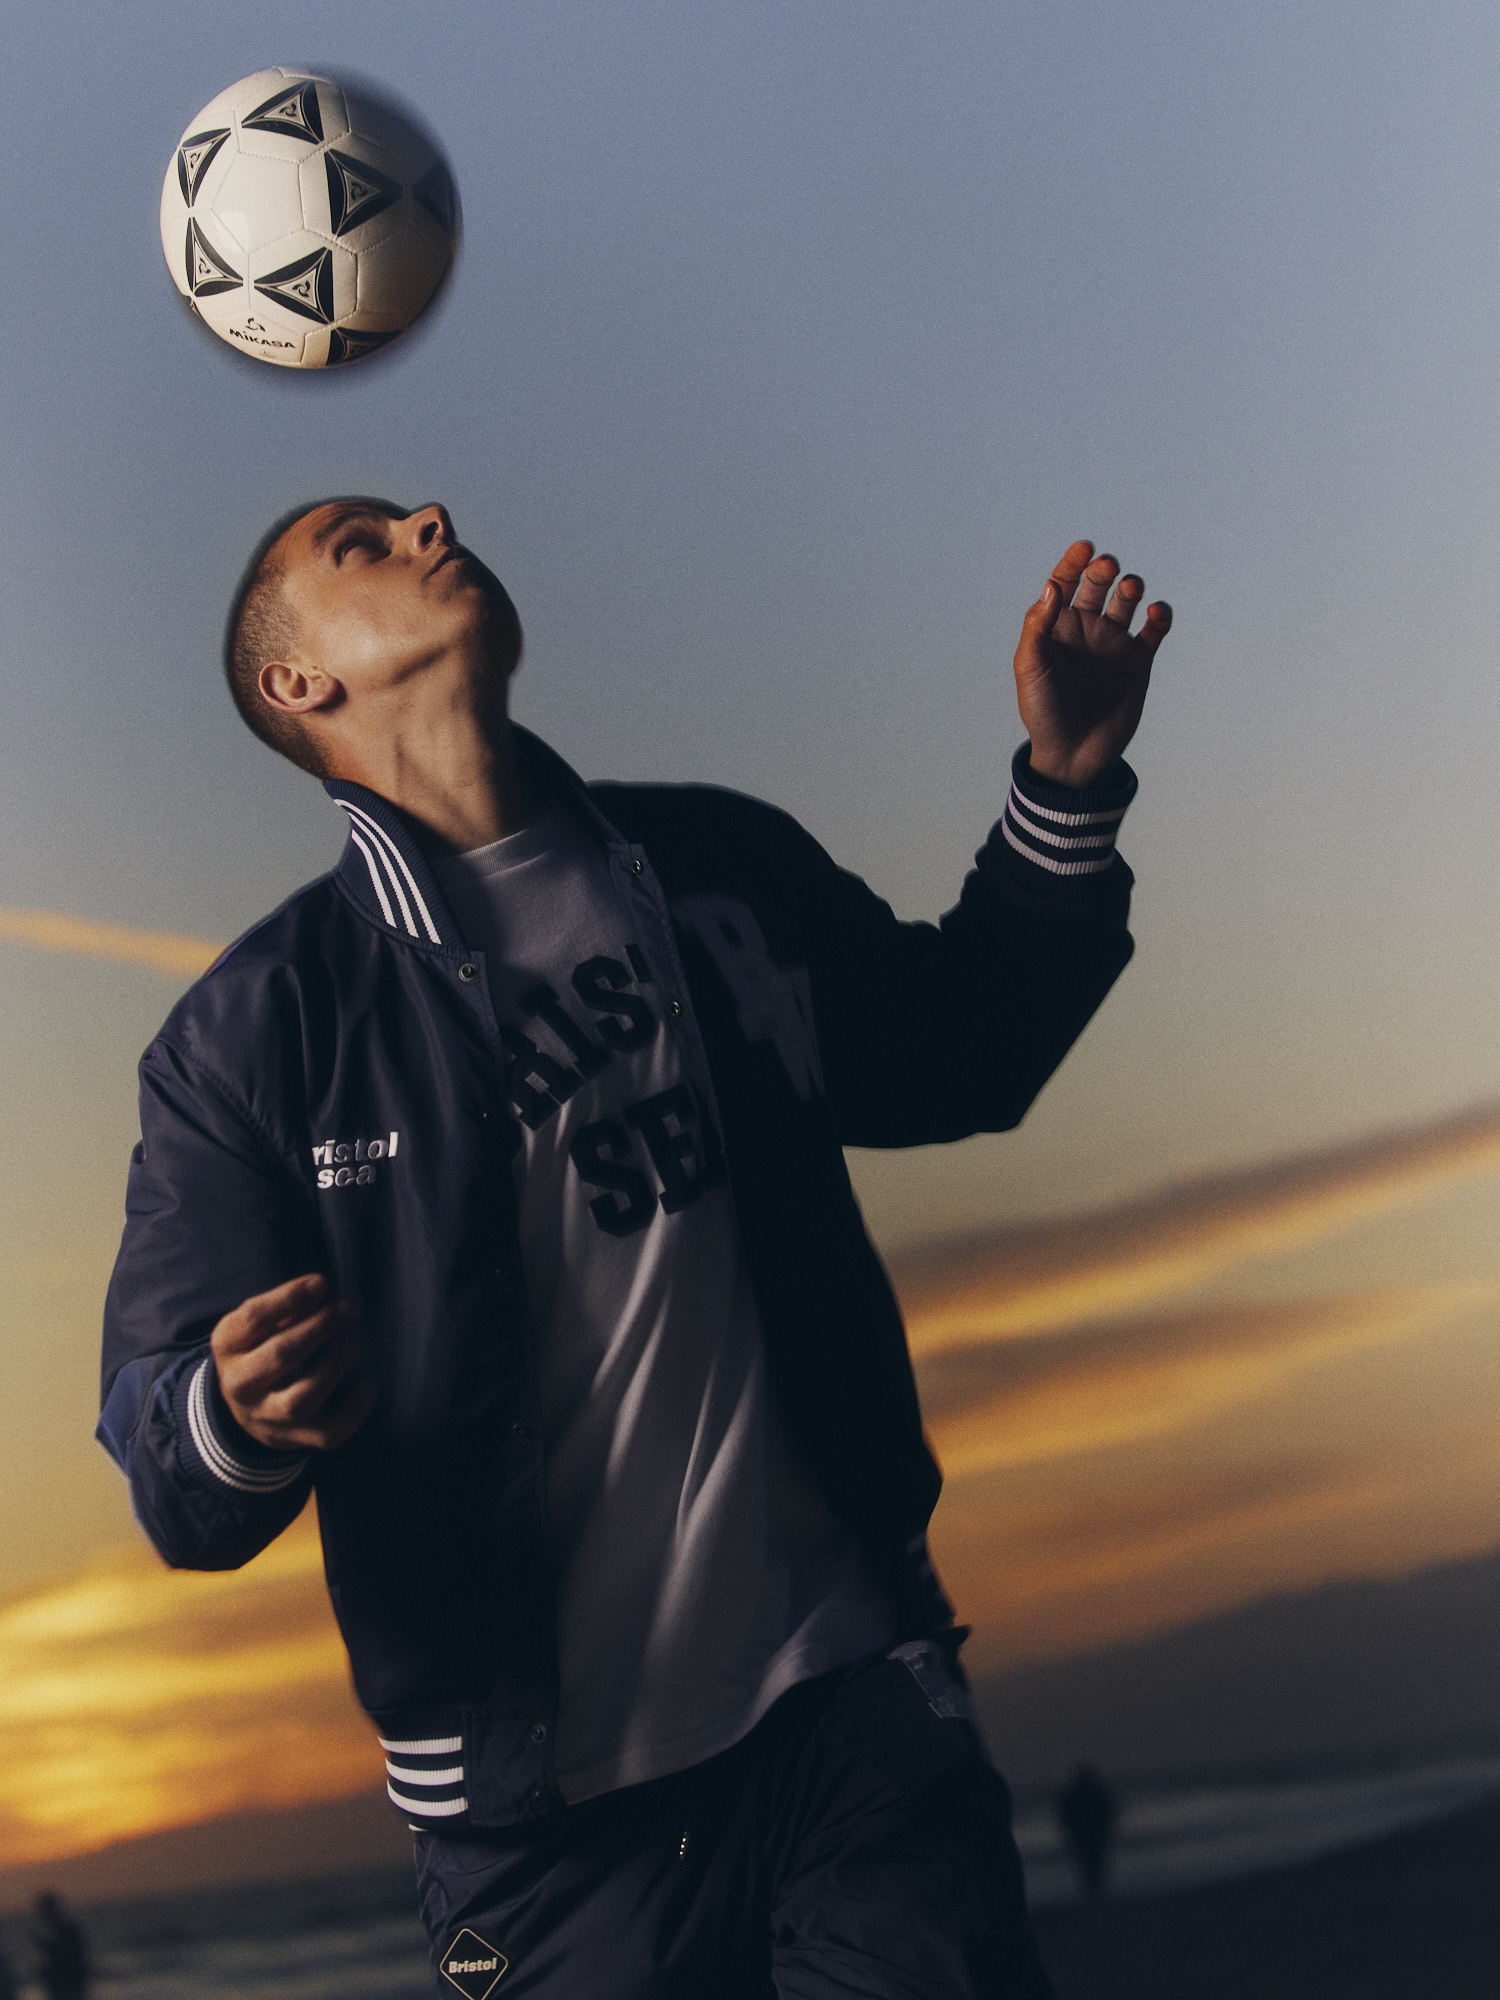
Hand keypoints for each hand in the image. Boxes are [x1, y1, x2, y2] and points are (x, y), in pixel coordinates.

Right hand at [211, 1273, 374, 1451]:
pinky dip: (353, 1413)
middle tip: (349, 1307)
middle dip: (320, 1327)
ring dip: (334, 1366)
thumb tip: (318, 1290)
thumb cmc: (258, 1349)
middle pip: (281, 1355)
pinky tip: (367, 1386)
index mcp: (228, 1346)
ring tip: (352, 1342)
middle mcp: (241, 1385)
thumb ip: (285, 1307)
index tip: (321, 1283)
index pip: (253, 1319)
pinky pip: (327, 1435)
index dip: (289, 1298)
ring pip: (301, 1400)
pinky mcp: (292, 1439)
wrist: (243, 1405)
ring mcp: (265, 1417)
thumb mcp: (257, 1324)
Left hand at [1013, 540, 1171, 788]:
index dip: (1074, 562)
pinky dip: (1159, 616)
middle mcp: (1085, 630)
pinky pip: (1154, 630)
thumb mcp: (1030, 668)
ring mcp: (1113, 644)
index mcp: (1056, 628)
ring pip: (1127, 602)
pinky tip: (1156, 613)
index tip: (1085, 547)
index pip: (1065, 583)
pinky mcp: (1138, 663)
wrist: (1072, 754)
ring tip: (1129, 591)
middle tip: (1107, 568)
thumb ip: (1037, 626)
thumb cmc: (1043, 713)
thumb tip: (1052, 586)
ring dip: (1130, 588)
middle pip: (1098, 585)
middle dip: (1103, 570)